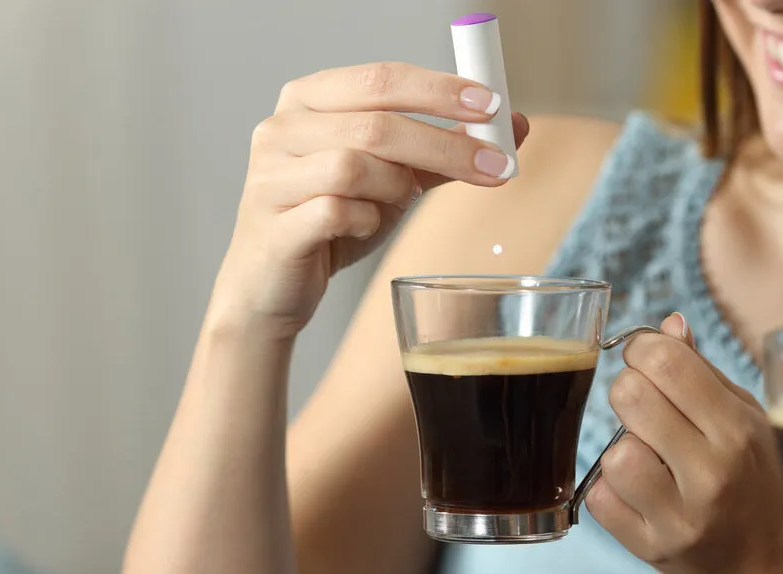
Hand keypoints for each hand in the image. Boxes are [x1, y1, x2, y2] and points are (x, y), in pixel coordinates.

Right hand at [209, 62, 529, 335]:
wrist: (272, 286)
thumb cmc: (330, 222)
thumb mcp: (391, 179)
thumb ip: (443, 151)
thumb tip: (512, 127)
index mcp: (309, 100)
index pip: (382, 78)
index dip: (440, 90)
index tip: (492, 105)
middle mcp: (281, 128)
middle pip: (375, 122)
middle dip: (445, 143)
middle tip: (495, 164)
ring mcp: (269, 176)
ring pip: (355, 165)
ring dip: (396, 187)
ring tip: (399, 203)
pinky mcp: (273, 225)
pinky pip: (336, 211)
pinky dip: (365, 220)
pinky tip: (365, 226)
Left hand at [588, 313, 782, 573]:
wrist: (751, 565)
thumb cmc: (747, 479)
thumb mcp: (743, 419)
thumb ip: (701, 372)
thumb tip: (668, 324)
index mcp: (736, 430)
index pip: (666, 360)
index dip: (642, 349)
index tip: (645, 359)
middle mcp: (711, 473)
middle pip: (630, 396)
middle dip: (628, 391)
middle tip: (643, 408)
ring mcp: (680, 516)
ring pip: (613, 452)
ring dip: (622, 448)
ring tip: (647, 457)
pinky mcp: (649, 547)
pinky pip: (598, 497)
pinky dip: (608, 489)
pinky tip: (637, 491)